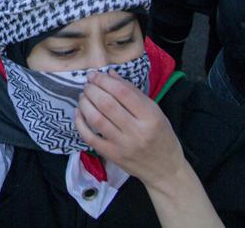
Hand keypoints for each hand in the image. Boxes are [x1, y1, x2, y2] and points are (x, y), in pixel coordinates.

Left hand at [75, 70, 186, 187]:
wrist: (165, 170)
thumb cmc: (162, 137)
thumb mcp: (155, 111)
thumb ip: (132, 92)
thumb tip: (110, 74)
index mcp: (150, 117)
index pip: (122, 92)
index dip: (104, 80)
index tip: (95, 75)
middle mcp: (136, 131)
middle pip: (107, 104)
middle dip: (92, 90)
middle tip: (88, 84)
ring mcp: (122, 145)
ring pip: (96, 119)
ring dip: (85, 103)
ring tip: (84, 96)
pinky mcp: (112, 156)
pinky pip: (90, 138)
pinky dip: (80, 123)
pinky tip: (79, 112)